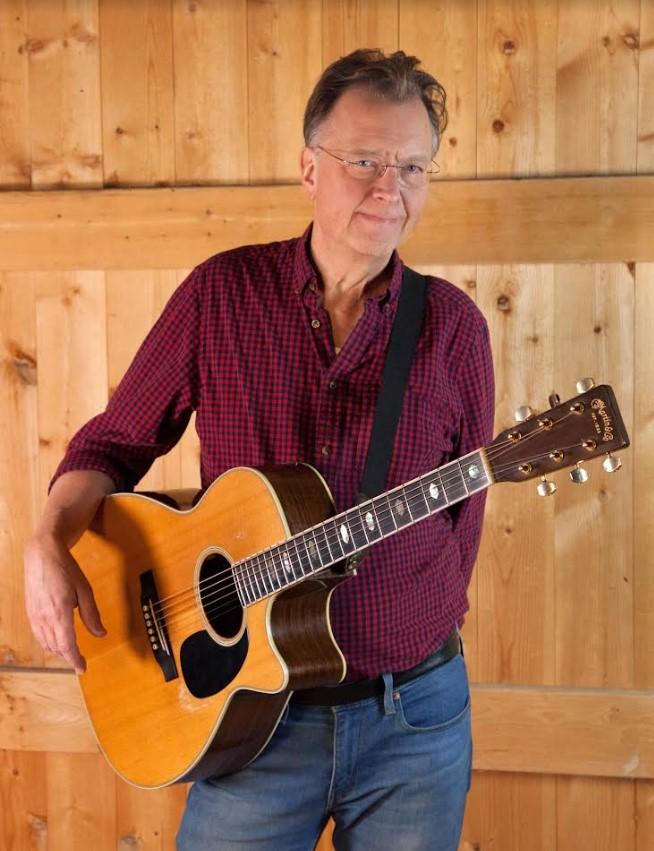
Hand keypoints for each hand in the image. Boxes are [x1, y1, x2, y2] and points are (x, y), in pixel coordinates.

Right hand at [24, 532, 105, 672]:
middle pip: (56, 647)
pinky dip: (47, 642)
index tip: (82, 668)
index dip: (75, 659)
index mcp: (59, 613)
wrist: (42, 554)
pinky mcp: (29, 612)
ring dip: (58, 650)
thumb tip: (100, 633)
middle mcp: (44, 618)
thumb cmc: (65, 569)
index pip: (67, 645)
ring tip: (70, 652)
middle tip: (79, 661)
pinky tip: (55, 640)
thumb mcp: (85, 589)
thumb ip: (91, 614)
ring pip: (45, 643)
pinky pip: (38, 634)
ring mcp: (34, 616)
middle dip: (68, 656)